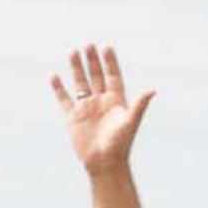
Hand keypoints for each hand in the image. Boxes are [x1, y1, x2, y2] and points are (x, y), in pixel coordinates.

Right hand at [48, 46, 153, 176]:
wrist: (104, 163)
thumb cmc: (121, 144)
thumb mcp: (131, 122)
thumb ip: (140, 105)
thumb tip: (153, 89)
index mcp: (117, 101)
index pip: (113, 76)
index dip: (110, 63)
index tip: (107, 47)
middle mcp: (101, 102)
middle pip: (96, 76)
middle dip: (93, 61)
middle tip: (88, 45)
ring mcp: (87, 108)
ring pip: (80, 83)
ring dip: (76, 68)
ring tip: (73, 51)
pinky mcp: (73, 117)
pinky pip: (64, 99)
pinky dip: (59, 88)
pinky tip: (54, 76)